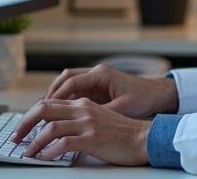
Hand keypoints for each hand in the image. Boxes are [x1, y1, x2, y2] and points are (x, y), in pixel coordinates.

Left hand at [10, 98, 150, 165]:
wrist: (144, 139)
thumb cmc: (122, 133)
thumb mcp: (98, 119)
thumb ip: (79, 119)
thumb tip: (55, 129)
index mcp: (83, 104)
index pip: (49, 103)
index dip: (30, 115)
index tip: (21, 129)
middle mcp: (83, 110)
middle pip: (44, 110)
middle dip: (24, 124)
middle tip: (15, 138)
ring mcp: (87, 124)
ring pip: (50, 127)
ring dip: (34, 142)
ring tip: (27, 153)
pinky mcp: (92, 139)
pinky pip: (63, 144)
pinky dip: (49, 152)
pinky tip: (45, 158)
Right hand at [44, 64, 177, 117]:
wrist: (157, 94)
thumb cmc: (143, 98)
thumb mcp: (122, 108)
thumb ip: (101, 112)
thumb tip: (81, 121)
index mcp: (101, 74)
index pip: (71, 81)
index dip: (56, 95)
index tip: (45, 107)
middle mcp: (96, 74)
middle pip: (65, 79)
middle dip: (50, 93)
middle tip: (39, 109)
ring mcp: (95, 80)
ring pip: (68, 84)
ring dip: (56, 97)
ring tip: (45, 113)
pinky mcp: (97, 88)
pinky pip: (76, 92)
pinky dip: (66, 101)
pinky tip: (60, 114)